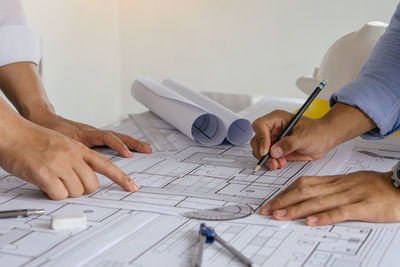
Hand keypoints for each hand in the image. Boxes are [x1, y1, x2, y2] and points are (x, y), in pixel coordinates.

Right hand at [0, 117, 138, 199]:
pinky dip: (52, 194)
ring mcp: (59, 164)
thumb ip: (77, 158)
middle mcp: (72, 156)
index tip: (132, 187)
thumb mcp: (63, 144)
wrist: (12, 133)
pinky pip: (58, 195)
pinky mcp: (45, 173)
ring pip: (76, 192)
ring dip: (65, 191)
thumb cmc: (34, 139)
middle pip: (92, 185)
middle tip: (68, 184)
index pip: (106, 164)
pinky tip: (45, 184)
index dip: (121, 177)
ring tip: (52, 180)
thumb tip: (84, 179)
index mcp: (79, 148)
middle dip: (83, 189)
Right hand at [251, 110, 334, 169]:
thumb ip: (289, 144)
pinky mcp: (276, 149)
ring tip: (278, 164)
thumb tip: (274, 151)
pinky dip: (271, 162)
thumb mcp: (305, 137)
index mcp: (277, 119)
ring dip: (267, 159)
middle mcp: (272, 129)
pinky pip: (267, 157)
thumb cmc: (317, 132)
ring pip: (260, 150)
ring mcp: (274, 139)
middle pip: (256, 140)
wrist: (325, 140)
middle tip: (272, 161)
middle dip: (262, 153)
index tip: (266, 151)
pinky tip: (281, 163)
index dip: (261, 138)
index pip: (260, 125)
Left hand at [259, 171, 399, 224]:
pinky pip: (340, 211)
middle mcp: (338, 186)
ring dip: (296, 209)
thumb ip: (330, 188)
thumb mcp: (350, 183)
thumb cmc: (376, 186)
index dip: (286, 192)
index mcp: (334, 180)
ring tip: (279, 215)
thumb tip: (310, 194)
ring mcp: (350, 195)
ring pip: (317, 200)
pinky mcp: (362, 207)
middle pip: (305, 191)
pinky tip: (310, 221)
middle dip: (283, 200)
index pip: (304, 183)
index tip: (272, 200)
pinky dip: (324, 216)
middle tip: (266, 209)